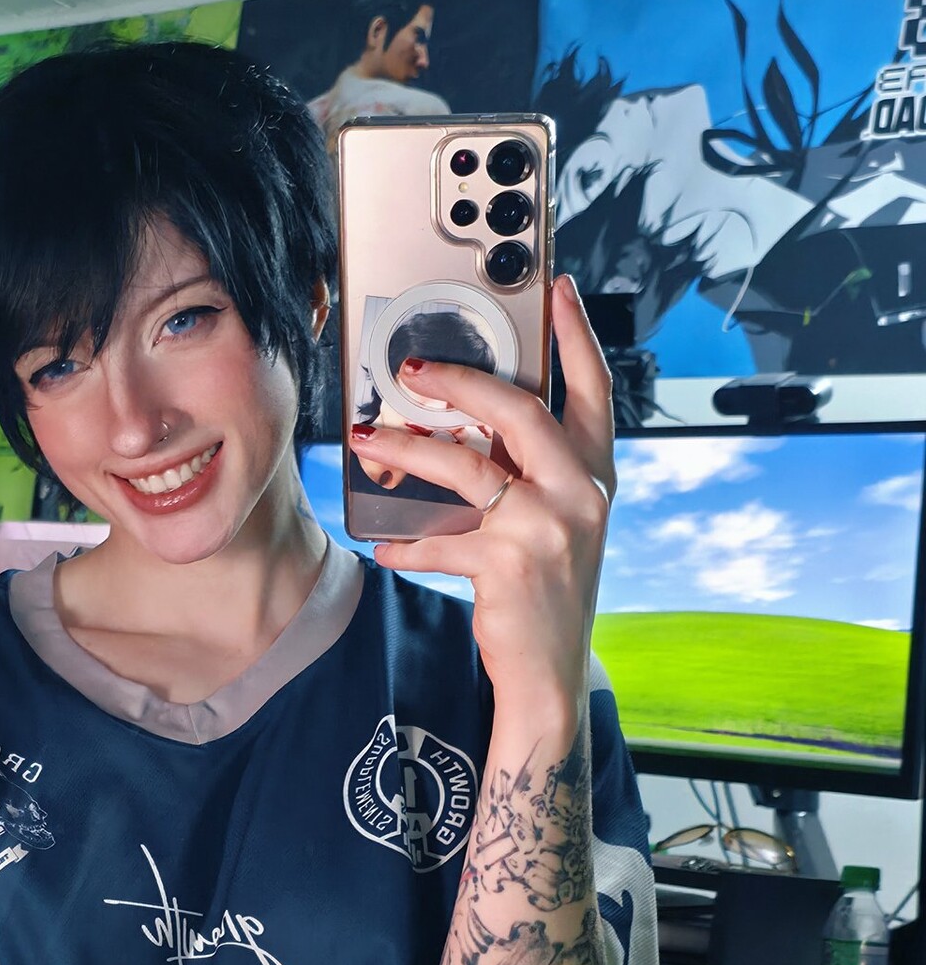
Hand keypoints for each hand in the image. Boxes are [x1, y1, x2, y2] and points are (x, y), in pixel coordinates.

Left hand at [351, 276, 615, 718]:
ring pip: (466, 468)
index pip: (594, 390)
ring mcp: (547, 529)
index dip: (576, 336)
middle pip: (519, 411)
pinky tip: (382, 543)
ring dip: (409, 449)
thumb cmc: (543, 593)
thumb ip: (531, 474)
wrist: (548, 674)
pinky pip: (441, 540)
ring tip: (369, 439)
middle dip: (462, 381)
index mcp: (595, 476)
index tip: (556, 290)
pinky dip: (406, 541)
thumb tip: (470, 425)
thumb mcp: (556, 523)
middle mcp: (580, 495)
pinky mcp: (509, 566)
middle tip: (414, 367)